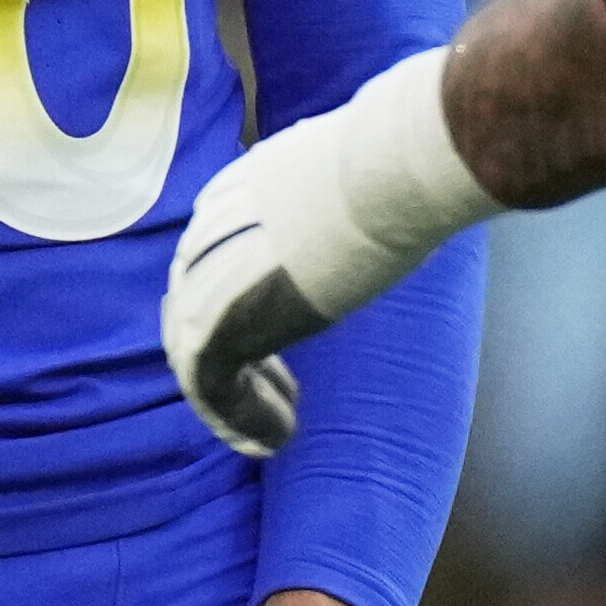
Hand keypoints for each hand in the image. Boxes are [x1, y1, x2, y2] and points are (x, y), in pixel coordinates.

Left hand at [161, 48, 499, 457]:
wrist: (389, 173)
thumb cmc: (397, 166)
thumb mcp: (361, 180)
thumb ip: (352, 195)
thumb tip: (410, 179)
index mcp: (235, 193)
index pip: (213, 260)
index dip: (244, 308)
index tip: (284, 342)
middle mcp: (208, 231)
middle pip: (195, 308)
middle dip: (236, 358)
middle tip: (286, 394)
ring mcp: (208, 277)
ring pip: (197, 354)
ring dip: (240, 398)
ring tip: (281, 431)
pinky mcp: (220, 323)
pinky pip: (209, 385)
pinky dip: (237, 418)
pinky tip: (277, 439)